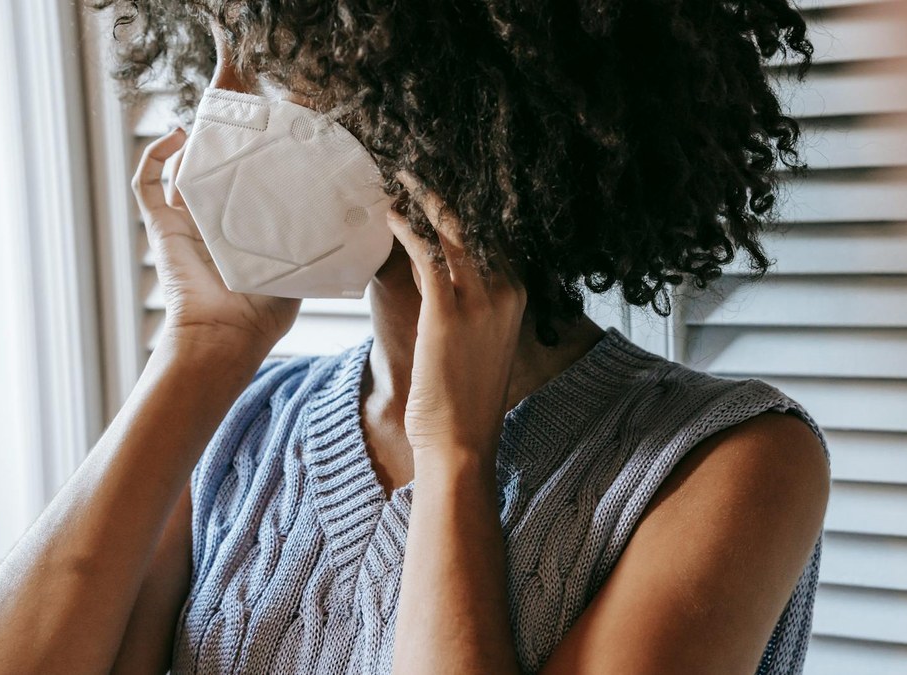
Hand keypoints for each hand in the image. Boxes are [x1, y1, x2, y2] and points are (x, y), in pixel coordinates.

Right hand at [132, 128, 300, 352]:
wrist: (224, 335)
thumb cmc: (262, 314)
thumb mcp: (296, 269)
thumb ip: (308, 242)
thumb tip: (341, 216)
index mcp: (239, 232)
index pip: (240, 183)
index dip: (245, 156)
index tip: (265, 126)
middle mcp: (210, 223)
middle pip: (208, 170)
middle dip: (219, 140)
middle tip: (239, 113)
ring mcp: (184, 223)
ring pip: (180, 169)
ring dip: (194, 144)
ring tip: (215, 125)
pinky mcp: (161, 226)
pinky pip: (145, 183)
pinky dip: (155, 154)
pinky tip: (177, 135)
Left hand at [386, 171, 527, 469]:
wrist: (461, 441)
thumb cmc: (462, 396)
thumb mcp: (474, 339)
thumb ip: (460, 299)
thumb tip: (432, 262)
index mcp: (518, 295)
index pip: (494, 233)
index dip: (466, 205)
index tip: (437, 184)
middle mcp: (506, 291)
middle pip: (477, 222)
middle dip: (444, 193)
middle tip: (415, 167)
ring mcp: (481, 300)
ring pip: (453, 229)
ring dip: (423, 199)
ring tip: (399, 177)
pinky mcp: (448, 311)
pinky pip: (428, 253)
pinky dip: (406, 228)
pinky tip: (388, 212)